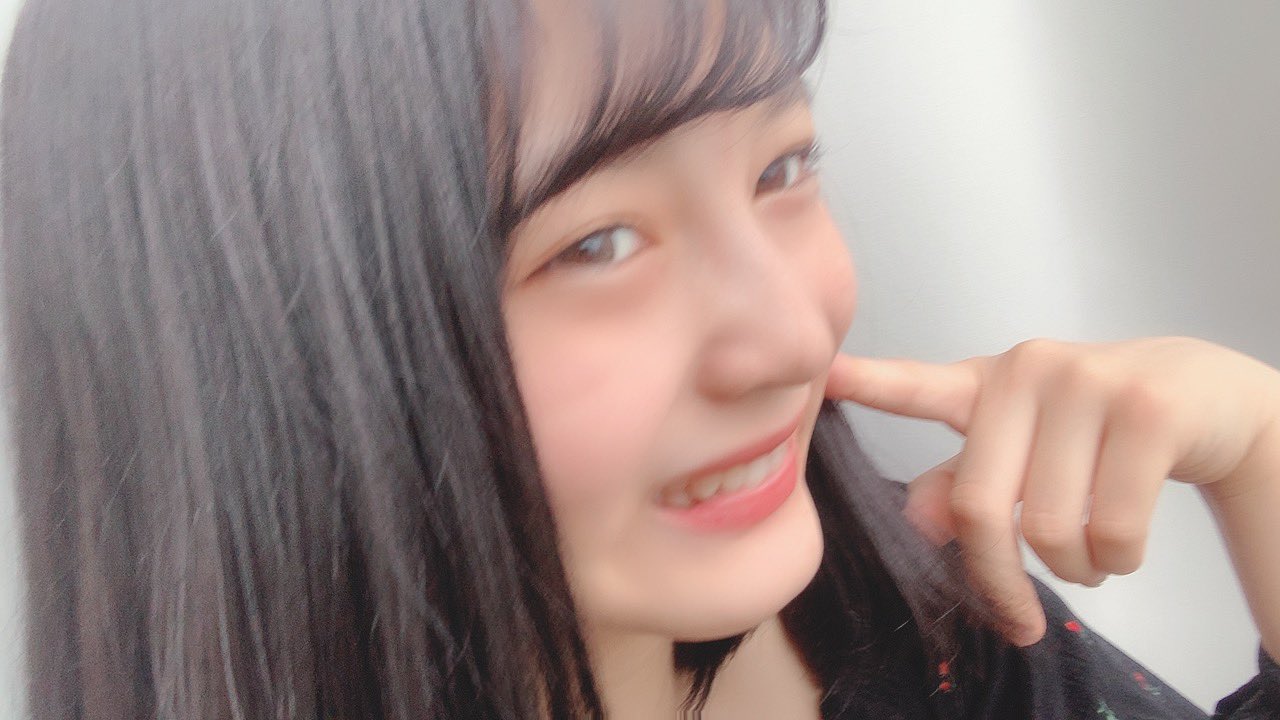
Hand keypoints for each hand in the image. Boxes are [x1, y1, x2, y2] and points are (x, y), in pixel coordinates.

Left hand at [824, 336, 1279, 645]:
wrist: (1208, 397)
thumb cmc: (1096, 431)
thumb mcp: (1023, 448)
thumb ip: (962, 483)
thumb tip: (915, 520)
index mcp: (987, 384)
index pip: (920, 386)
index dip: (871, 384)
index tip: (826, 377)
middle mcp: (1028, 371)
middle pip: (980, 506)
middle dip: (1000, 578)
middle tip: (1018, 612)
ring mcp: (1088, 383)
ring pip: (1050, 527)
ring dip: (1072, 571)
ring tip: (1088, 557)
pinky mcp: (1146, 411)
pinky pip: (1114, 531)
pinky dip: (1118, 563)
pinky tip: (1123, 546)